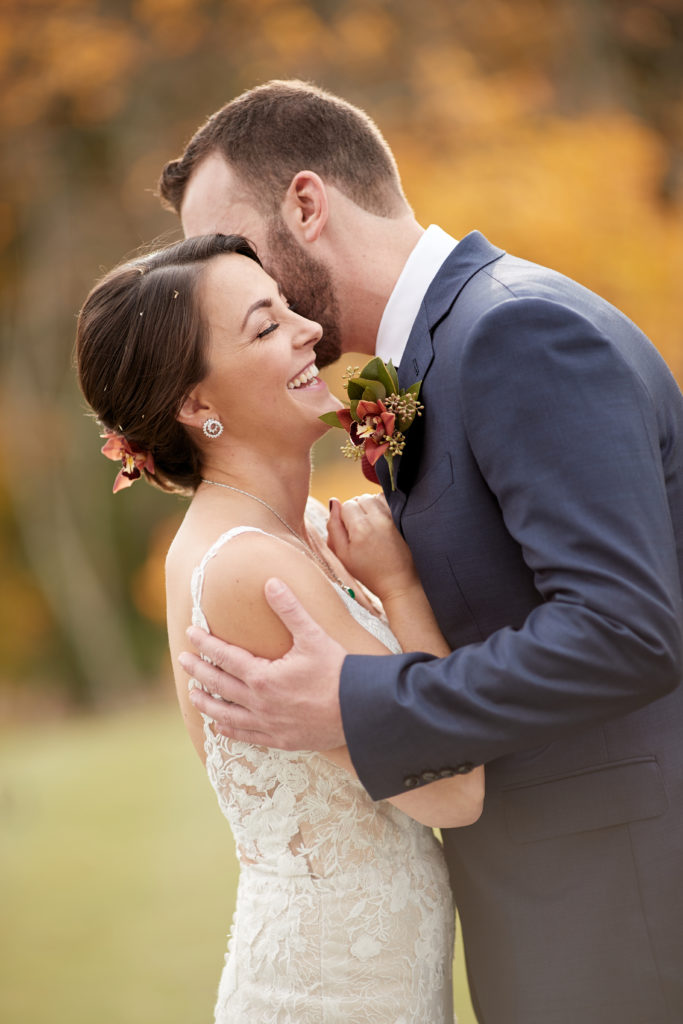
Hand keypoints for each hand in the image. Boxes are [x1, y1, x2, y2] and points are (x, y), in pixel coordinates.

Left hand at [179, 578, 346, 749]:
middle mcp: (259, 702)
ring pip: (226, 714)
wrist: (361, 711)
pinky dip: (229, 730)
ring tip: (193, 695)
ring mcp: (268, 724)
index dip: (205, 643)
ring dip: (207, 703)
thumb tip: (271, 582)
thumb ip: (289, 609)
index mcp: (263, 676)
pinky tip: (220, 727)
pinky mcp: (280, 740)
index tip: (190, 633)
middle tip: (182, 659)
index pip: (225, 656)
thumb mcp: (313, 635)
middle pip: (219, 685)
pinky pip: (246, 736)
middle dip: (199, 670)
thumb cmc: (338, 671)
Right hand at [327, 493, 418, 601]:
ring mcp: (393, 517)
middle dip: (357, 509)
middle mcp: (378, 518)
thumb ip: (334, 527)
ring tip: (371, 525)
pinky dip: (384, 507)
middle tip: (360, 530)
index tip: (350, 532)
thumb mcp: (342, 555)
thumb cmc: (368, 572)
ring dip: (371, 506)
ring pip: (375, 497)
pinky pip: (390, 502)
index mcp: (360, 528)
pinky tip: (382, 522)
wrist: (398, 582)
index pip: (346, 504)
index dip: (344, 517)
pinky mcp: (404, 519)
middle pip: (361, 498)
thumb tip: (334, 502)